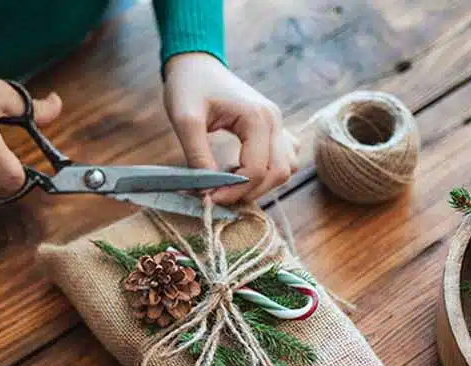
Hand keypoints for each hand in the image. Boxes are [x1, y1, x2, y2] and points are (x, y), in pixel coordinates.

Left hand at [163, 53, 297, 203]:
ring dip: (261, 185)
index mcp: (257, 117)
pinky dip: (266, 173)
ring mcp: (277, 123)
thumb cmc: (189, 86)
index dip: (234, 191)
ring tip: (229, 186)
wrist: (196, 63)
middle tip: (218, 197)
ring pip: (285, 169)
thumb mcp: (185, 120)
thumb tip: (207, 190)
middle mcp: (274, 120)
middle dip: (249, 192)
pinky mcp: (273, 127)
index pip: (257, 169)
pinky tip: (240, 172)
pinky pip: (282, 158)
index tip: (208, 198)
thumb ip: (197, 156)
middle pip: (278, 173)